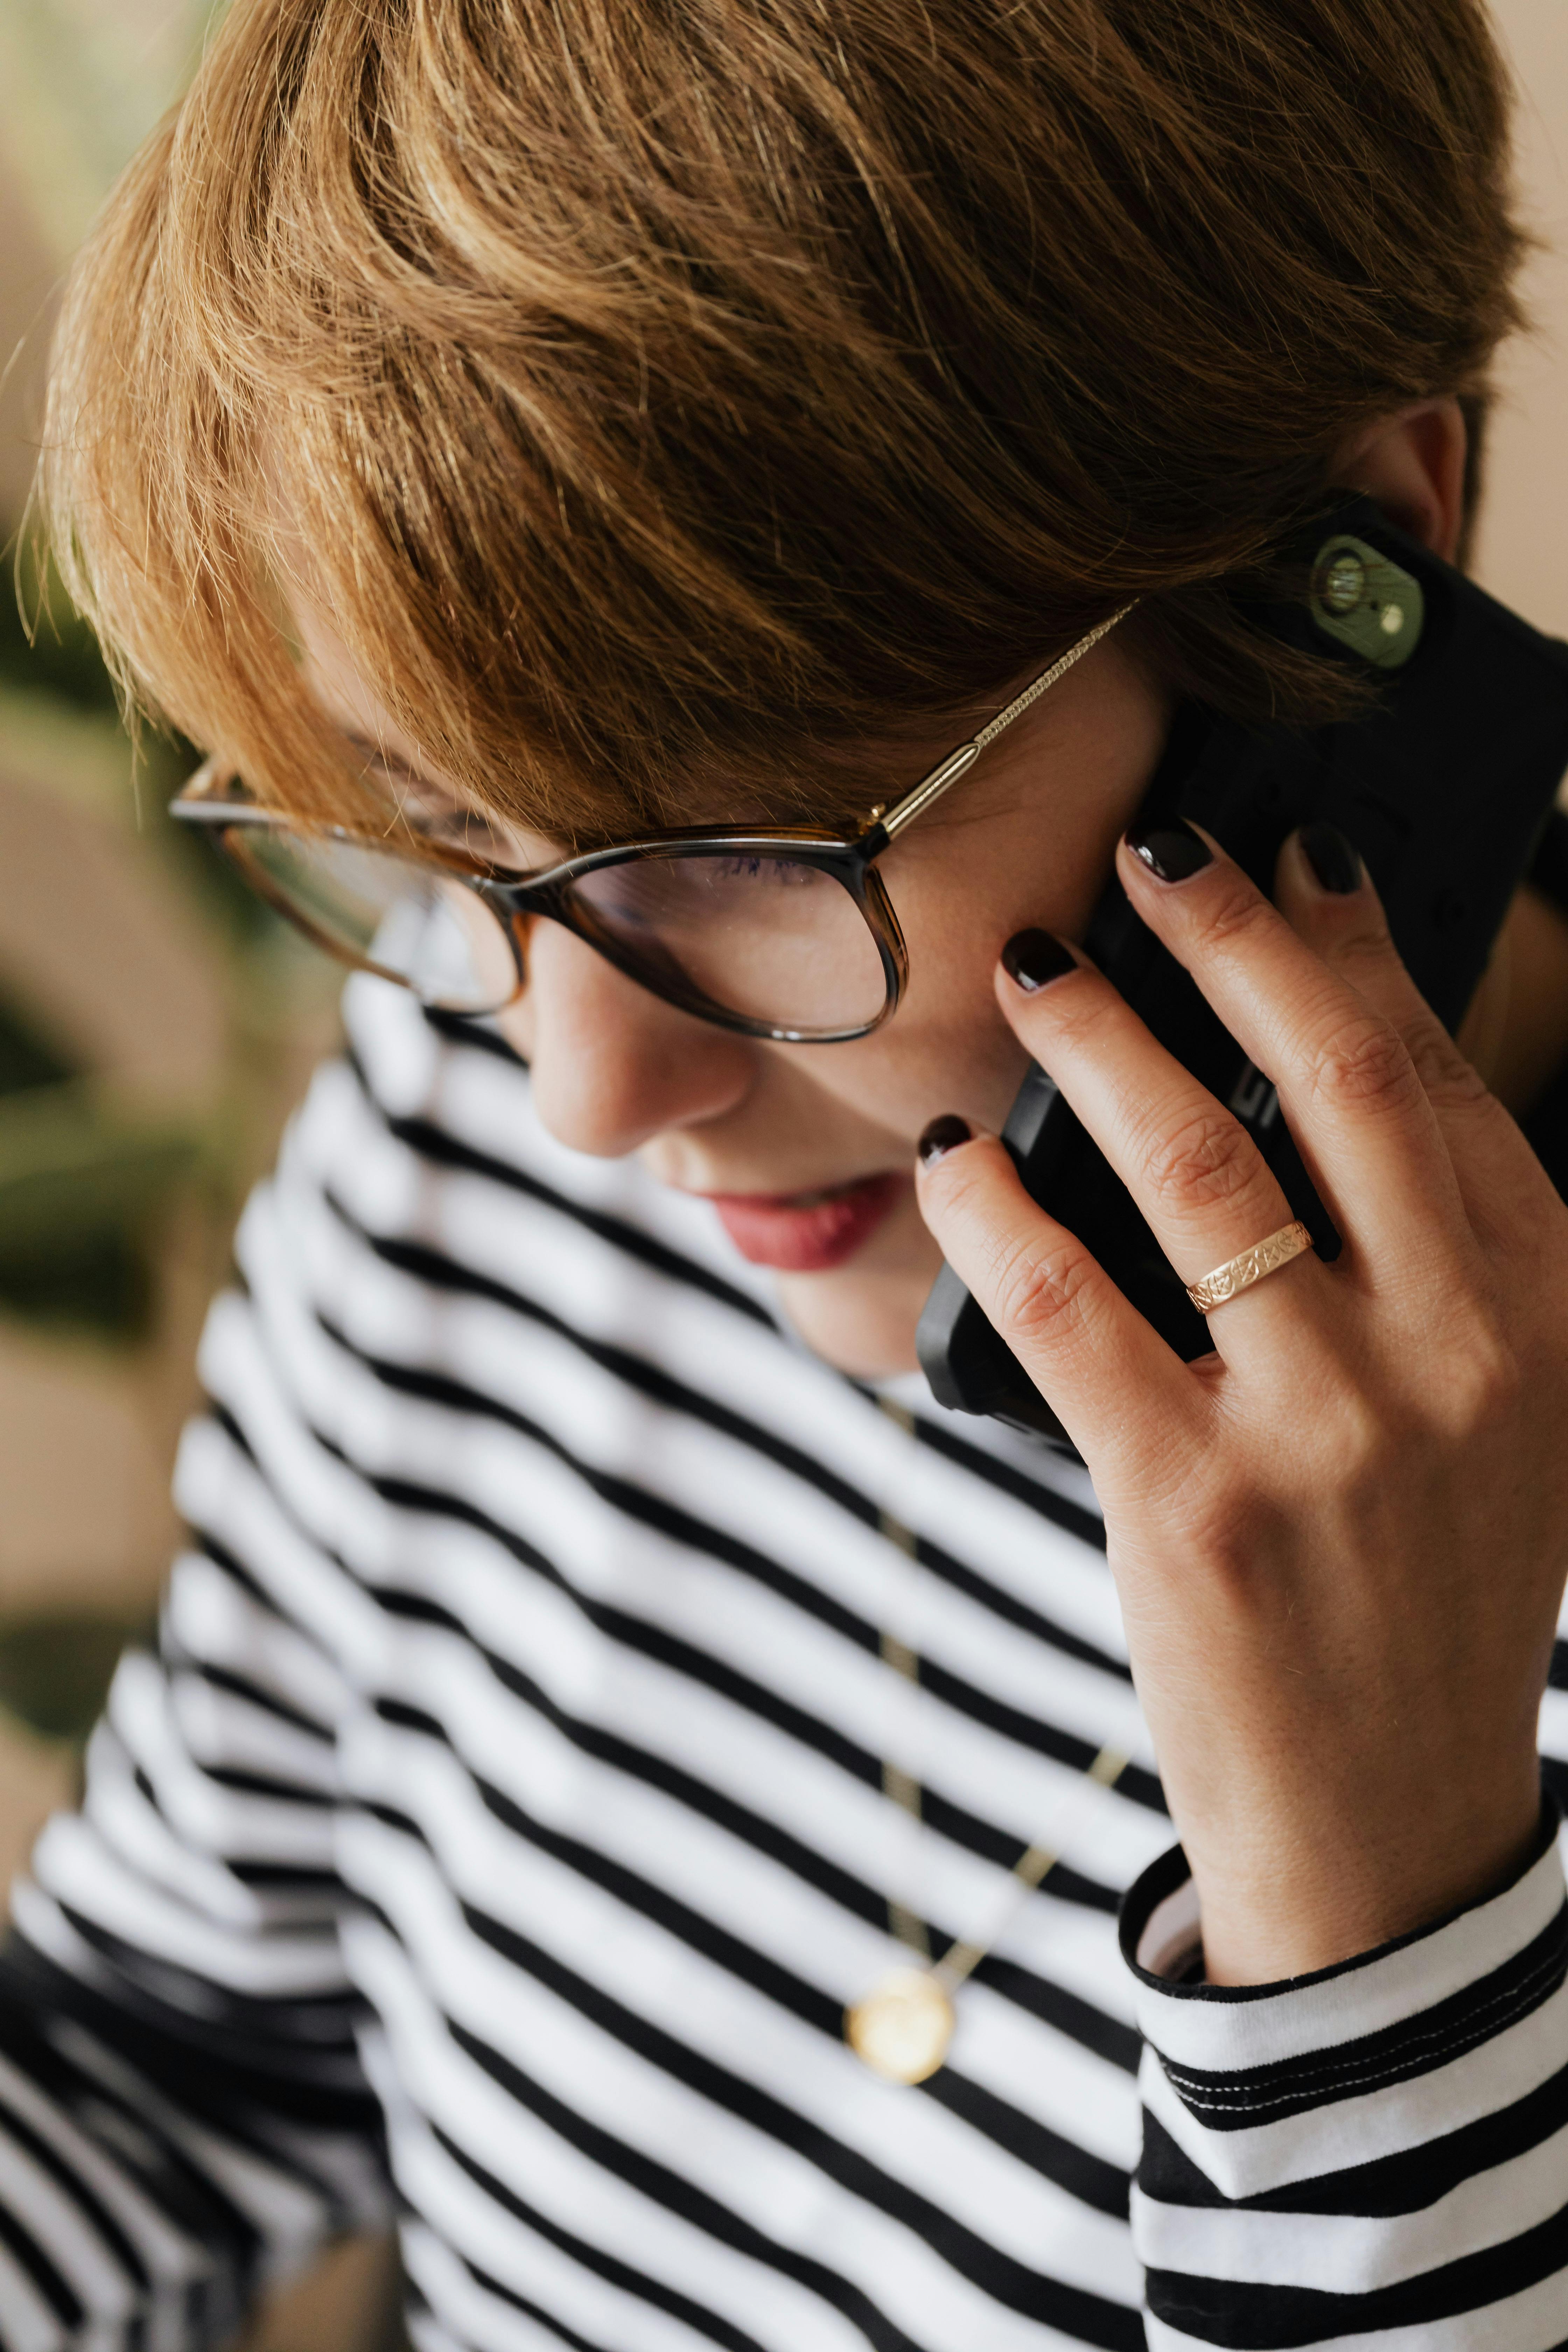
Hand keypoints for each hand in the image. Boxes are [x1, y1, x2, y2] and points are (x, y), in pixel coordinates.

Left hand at [915, 821, 1567, 1983]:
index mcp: (1545, 1313)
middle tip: (1147, 852)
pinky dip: (995, 1213)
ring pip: (1193, 1170)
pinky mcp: (1196, 1508)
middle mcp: (1459, 1355)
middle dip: (1232, 940)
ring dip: (1097, 1043)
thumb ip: (1443, 1246)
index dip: (1349, 950)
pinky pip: (1067, 1309)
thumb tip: (1347, 1044)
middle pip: (1336, 1081)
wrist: (1394, 1822)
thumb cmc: (1426, 1584)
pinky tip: (953, 1159)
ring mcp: (1330, 1433)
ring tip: (1030, 972)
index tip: (1284, 857)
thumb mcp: (1499, 1410)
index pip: (1435, 1079)